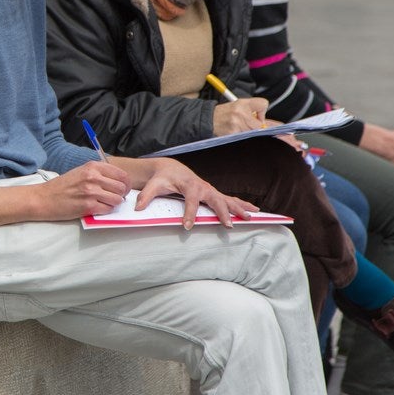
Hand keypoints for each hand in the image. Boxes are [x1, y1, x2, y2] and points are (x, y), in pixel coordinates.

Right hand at [35, 160, 131, 220]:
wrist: (44, 198)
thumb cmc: (62, 186)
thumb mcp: (80, 172)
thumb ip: (99, 173)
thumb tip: (118, 181)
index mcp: (92, 166)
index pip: (121, 174)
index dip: (125, 183)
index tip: (122, 188)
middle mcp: (93, 177)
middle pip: (122, 187)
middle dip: (121, 194)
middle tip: (115, 197)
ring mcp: (91, 192)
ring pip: (117, 200)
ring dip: (114, 203)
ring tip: (105, 203)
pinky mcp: (88, 206)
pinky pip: (108, 209)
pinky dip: (106, 210)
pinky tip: (98, 208)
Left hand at [134, 158, 258, 228]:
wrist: (171, 168)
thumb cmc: (163, 177)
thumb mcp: (153, 185)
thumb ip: (146, 196)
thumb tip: (138, 207)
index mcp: (189, 185)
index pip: (190, 200)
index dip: (189, 213)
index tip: (187, 226)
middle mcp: (203, 187)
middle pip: (215, 199)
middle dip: (222, 212)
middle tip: (228, 225)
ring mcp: (211, 190)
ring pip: (227, 199)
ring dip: (239, 208)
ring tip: (251, 217)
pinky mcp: (214, 193)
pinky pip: (230, 199)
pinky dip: (243, 204)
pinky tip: (255, 211)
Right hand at [213, 98, 268, 135]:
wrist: (208, 120)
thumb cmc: (225, 114)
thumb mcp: (238, 105)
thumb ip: (253, 111)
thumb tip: (269, 124)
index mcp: (242, 103)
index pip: (263, 104)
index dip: (262, 112)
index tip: (258, 116)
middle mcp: (240, 112)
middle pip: (260, 124)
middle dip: (256, 127)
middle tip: (247, 125)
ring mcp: (237, 124)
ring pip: (254, 133)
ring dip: (249, 133)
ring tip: (238, 128)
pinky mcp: (233, 134)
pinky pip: (245, 138)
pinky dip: (242, 137)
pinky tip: (234, 132)